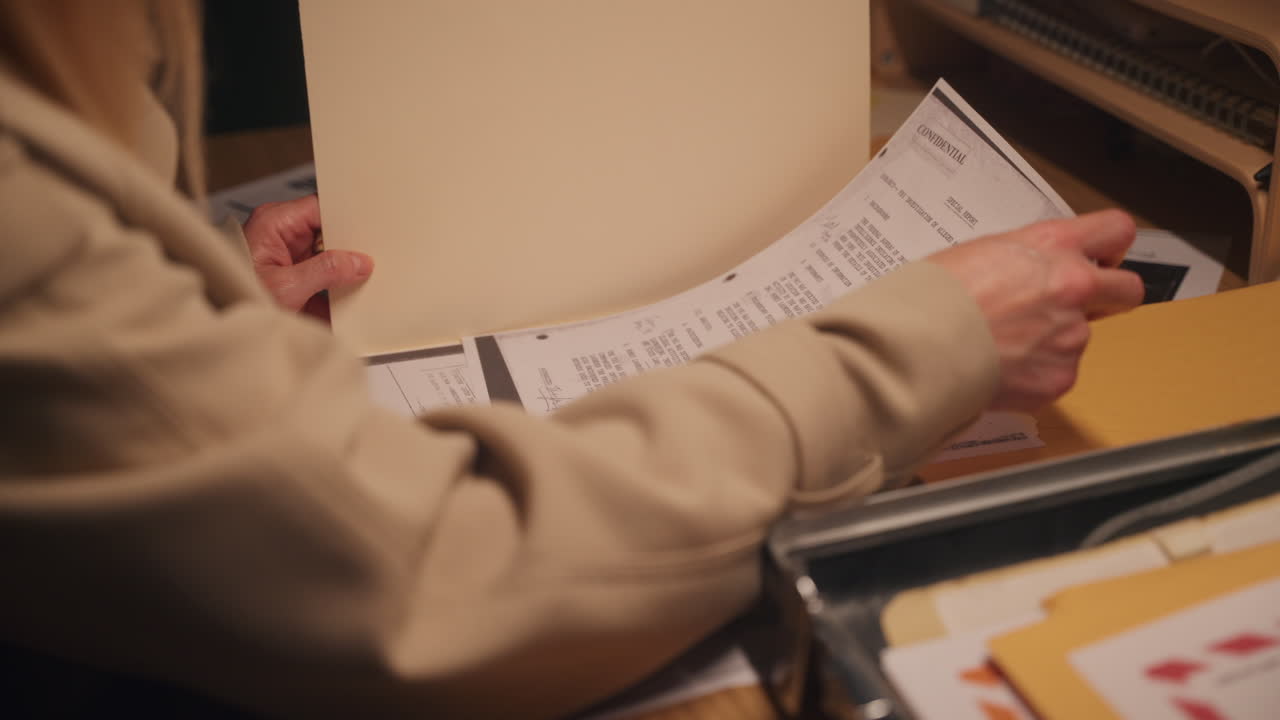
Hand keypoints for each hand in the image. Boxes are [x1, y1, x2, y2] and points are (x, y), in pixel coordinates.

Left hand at [244, 195, 372, 319]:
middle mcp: (280, 235)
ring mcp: (286, 258)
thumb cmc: (236, 300)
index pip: (320, 208)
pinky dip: (331, 292)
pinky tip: (345, 303)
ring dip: (339, 275)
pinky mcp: (291, 280)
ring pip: (326, 258)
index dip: (346, 218)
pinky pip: (319, 279)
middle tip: (368, 263)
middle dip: (346, 250)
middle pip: (326, 234)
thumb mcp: (288, 287)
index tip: (368, 232)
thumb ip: (326, 270)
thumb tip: (358, 262)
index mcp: (275, 223)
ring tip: (357, 285)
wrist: (219, 338)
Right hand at [928, 209, 1143, 410]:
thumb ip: (1024, 258)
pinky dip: (1035, 374)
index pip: (1117, 230)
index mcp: (1053, 245)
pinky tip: (1002, 367)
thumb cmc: (934, 297)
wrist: (919, 346)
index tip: (1102, 257)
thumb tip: (1031, 271)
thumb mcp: (981, 251)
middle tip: (1071, 305)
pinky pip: (1059, 373)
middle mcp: (1074, 287)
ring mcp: (1072, 335)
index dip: (1111, 246)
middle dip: (1109, 297)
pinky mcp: (1061, 377)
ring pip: (1083, 337)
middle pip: (1129, 290)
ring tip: (1006, 343)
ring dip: (1055, 339)